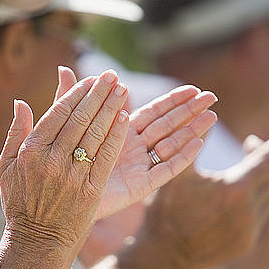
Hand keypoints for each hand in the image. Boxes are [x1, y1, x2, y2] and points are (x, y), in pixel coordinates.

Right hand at [0, 69, 128, 250]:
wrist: (38, 241)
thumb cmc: (20, 202)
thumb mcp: (6, 167)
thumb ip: (15, 133)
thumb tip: (21, 103)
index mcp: (31, 150)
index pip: (58, 113)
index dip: (77, 93)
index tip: (91, 80)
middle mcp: (52, 159)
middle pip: (80, 118)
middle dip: (98, 94)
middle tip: (111, 76)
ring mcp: (73, 174)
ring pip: (95, 133)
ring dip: (110, 109)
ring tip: (121, 90)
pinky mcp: (92, 189)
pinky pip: (106, 156)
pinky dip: (115, 136)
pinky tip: (124, 118)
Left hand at [54, 67, 217, 218]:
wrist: (56, 200)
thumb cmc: (59, 164)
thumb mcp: (65, 128)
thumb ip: (70, 100)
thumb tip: (63, 68)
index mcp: (121, 132)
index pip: (153, 112)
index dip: (173, 100)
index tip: (192, 89)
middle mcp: (134, 149)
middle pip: (168, 126)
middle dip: (189, 111)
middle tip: (212, 97)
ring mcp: (139, 167)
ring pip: (171, 145)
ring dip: (192, 130)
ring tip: (212, 116)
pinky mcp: (140, 187)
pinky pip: (165, 170)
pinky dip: (182, 158)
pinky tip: (198, 144)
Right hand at [139, 123, 268, 268]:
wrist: (162, 254)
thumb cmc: (166, 209)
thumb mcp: (177, 171)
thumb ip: (194, 140)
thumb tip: (207, 110)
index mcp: (235, 188)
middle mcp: (249, 211)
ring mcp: (250, 231)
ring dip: (266, 182)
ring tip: (255, 171)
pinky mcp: (246, 244)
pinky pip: (262, 218)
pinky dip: (258, 203)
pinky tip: (244, 198)